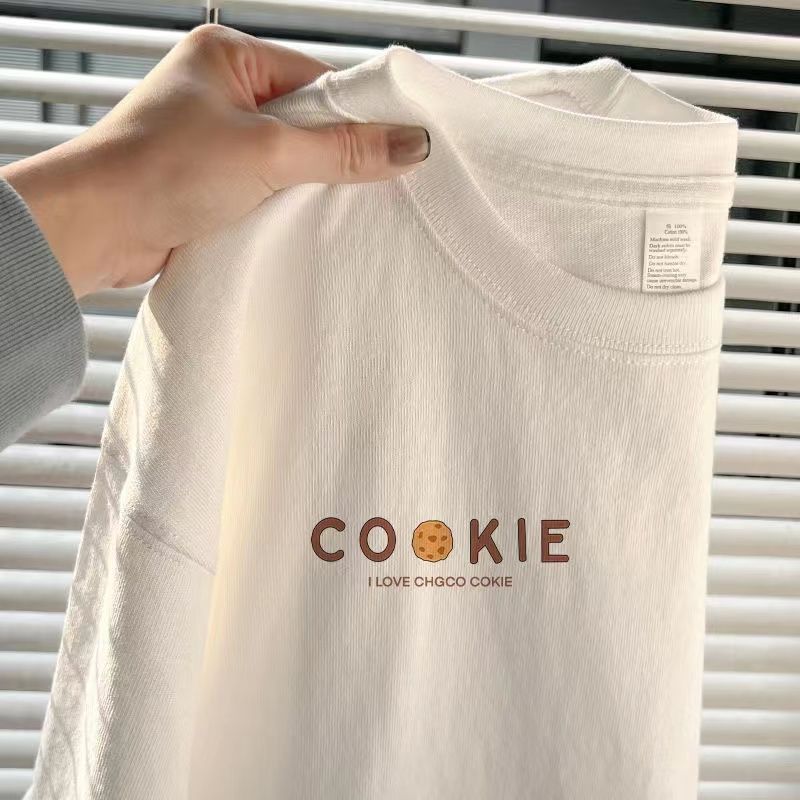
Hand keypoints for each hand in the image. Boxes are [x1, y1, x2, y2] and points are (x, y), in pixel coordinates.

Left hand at [0, 24, 429, 297]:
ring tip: (321, 207)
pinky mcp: (210, 182)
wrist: (95, 228)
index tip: (394, 146)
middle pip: (305, 120)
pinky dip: (282, 206)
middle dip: (331, 155)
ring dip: (305, 186)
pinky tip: (296, 221)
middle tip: (363, 184)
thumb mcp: (266, 152)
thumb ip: (342, 149)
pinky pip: (265, 187)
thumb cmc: (158, 168)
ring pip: (286, 159)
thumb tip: (409, 143)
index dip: (356, 115)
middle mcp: (220, 92)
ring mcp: (214, 138)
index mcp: (229, 57)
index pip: (317, 78)